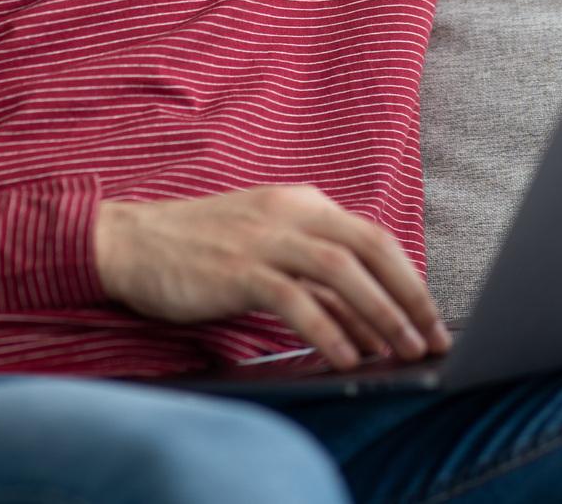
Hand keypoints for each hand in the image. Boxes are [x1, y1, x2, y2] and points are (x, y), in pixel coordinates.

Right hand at [93, 184, 452, 369]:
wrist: (128, 241)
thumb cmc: (199, 251)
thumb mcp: (266, 251)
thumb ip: (314, 278)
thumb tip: (371, 324)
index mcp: (302, 203)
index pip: (373, 238)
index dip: (409, 280)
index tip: (432, 319)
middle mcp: (290, 213)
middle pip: (370, 248)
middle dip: (409, 296)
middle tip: (433, 338)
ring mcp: (263, 238)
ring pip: (340, 271)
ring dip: (380, 314)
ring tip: (403, 352)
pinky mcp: (236, 269)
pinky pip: (295, 299)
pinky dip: (328, 330)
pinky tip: (348, 358)